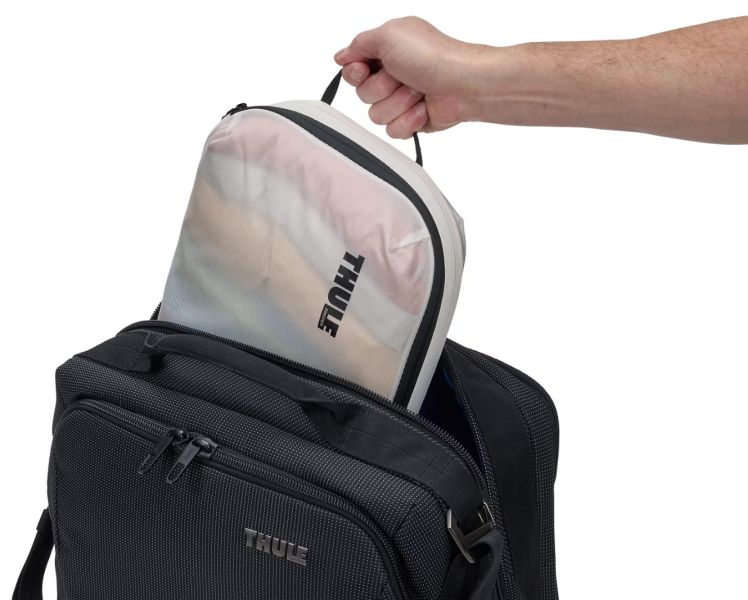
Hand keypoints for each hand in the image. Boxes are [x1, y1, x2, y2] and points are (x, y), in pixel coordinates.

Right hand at [334, 17, 487, 138]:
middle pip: (363, 95)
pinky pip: (393, 131)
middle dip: (382, 88)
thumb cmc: (431, 56)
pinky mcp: (412, 120)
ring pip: (377, 115)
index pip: (353, 70)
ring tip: (418, 92)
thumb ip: (359, 44)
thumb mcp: (388, 35)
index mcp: (386, 51)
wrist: (463, 84)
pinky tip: (423, 109)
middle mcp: (393, 75)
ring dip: (398, 103)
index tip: (365, 70)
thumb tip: (341, 56)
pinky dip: (409, 120)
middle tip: (403, 77)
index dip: (356, 74)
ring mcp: (402, 99)